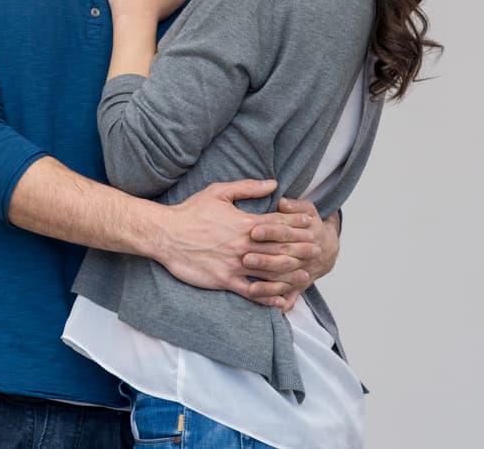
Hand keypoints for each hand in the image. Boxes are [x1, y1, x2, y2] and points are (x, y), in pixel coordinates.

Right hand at [151, 179, 313, 303]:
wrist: (165, 235)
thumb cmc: (190, 212)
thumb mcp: (218, 192)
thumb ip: (247, 187)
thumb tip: (273, 183)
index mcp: (245, 223)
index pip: (279, 223)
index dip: (298, 223)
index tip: (311, 223)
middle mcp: (244, 245)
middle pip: (281, 248)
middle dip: (302, 249)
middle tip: (318, 250)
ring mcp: (236, 264)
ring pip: (271, 272)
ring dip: (291, 273)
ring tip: (306, 274)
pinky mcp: (225, 280)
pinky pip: (252, 292)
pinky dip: (269, 297)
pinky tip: (282, 300)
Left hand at [242, 198, 340, 309]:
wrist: (328, 248)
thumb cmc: (308, 225)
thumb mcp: (307, 210)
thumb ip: (294, 205)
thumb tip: (282, 202)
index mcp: (305, 233)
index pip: (285, 231)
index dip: (270, 231)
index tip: (253, 231)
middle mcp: (303, 254)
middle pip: (283, 257)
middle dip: (265, 259)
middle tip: (245, 259)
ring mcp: (301, 272)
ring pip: (285, 280)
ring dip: (268, 286)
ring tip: (250, 289)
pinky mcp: (298, 286)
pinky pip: (289, 295)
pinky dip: (280, 302)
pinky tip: (269, 307)